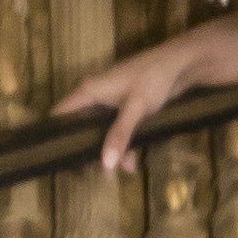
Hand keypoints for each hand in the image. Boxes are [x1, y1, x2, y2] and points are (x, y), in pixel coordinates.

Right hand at [58, 29, 217, 176]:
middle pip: (80, 128)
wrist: (181, 65)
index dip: (56, 136)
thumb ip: (119, 135)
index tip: (62, 159)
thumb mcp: (135, 109)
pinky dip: (122, 144)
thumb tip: (106, 165)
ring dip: (110, 151)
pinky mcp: (123, 108)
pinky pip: (115, 130)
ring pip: (100, 132)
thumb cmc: (153, 79)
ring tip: (125, 169)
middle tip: (99, 171)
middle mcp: (94, 96)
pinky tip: (133, 161)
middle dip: (90, 151)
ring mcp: (109, 102)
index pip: (60, 114)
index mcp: (89, 91)